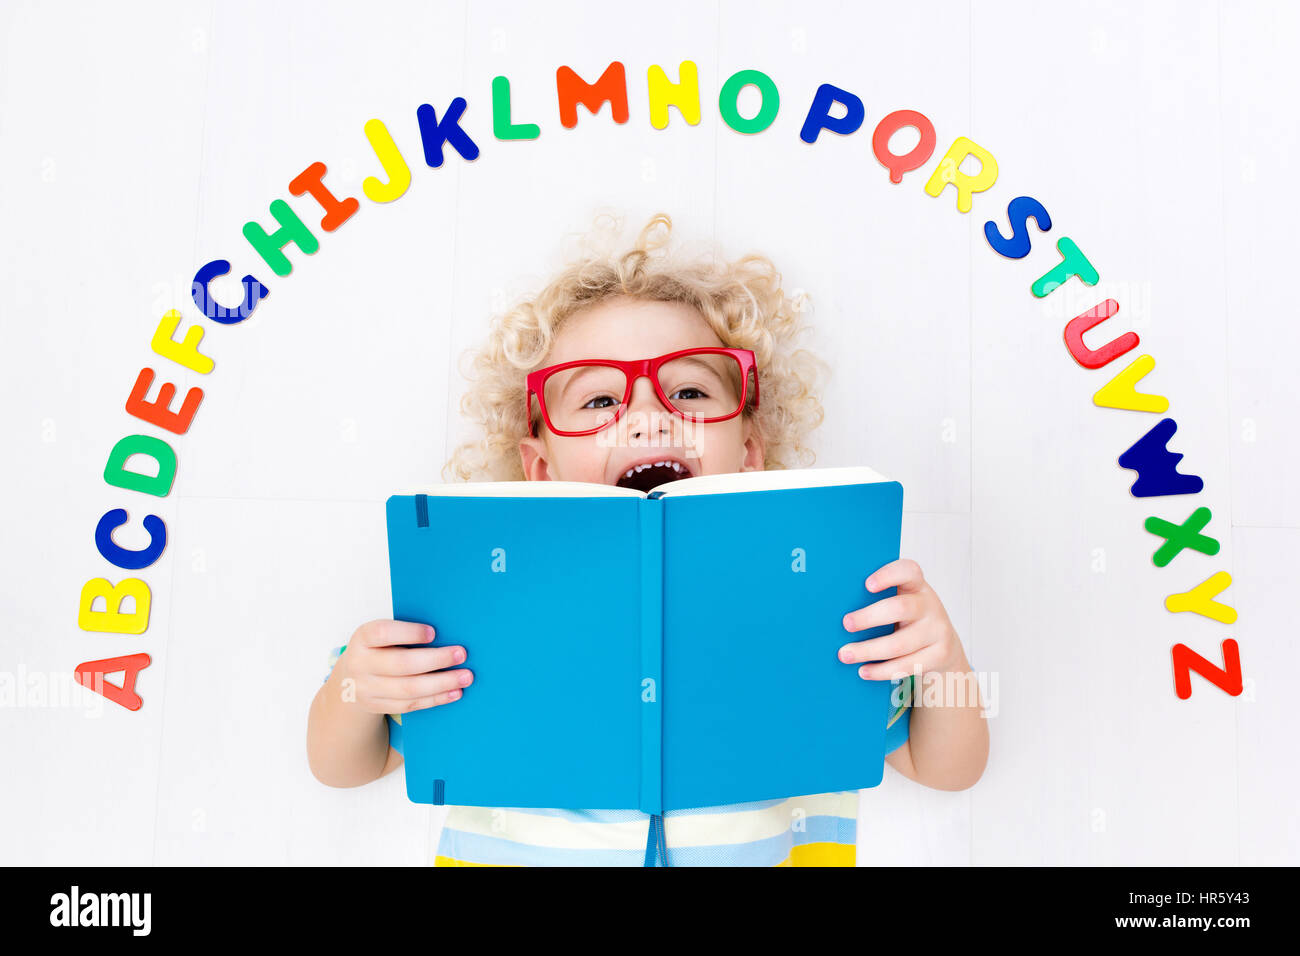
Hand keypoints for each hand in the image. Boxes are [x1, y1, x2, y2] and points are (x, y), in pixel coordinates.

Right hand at [338, 619, 472, 713]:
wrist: (348, 681)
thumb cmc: (375, 650)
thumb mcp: (380, 636)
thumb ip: (404, 634)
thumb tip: (446, 633)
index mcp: (362, 638)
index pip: (383, 633)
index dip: (409, 632)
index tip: (433, 632)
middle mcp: (360, 664)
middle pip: (401, 664)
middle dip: (436, 660)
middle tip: (461, 654)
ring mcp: (366, 689)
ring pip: (408, 689)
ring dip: (442, 683)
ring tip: (465, 677)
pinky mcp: (377, 706)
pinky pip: (410, 704)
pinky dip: (436, 699)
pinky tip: (454, 692)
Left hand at [837, 559, 963, 679]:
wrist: (944, 647)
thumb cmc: (908, 620)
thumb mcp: (900, 603)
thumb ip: (878, 601)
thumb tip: (833, 611)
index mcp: (916, 585)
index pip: (908, 571)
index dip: (888, 575)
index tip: (867, 585)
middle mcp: (930, 604)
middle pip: (899, 608)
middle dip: (868, 617)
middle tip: (846, 625)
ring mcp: (938, 629)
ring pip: (899, 643)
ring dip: (868, 650)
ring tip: (845, 654)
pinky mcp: (941, 654)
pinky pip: (907, 665)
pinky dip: (882, 670)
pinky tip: (864, 671)